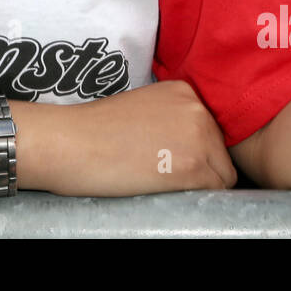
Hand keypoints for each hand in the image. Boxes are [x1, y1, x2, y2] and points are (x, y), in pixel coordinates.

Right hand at [21, 80, 236, 196]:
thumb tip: (191, 148)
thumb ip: (172, 120)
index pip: (212, 133)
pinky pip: (213, 194)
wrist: (69, 142)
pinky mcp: (192, 167)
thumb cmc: (94, 131)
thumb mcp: (143, 109)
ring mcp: (199, 136)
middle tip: (160, 173)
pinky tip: (162, 190)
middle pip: (221, 154)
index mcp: (185, 91)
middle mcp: (198, 109)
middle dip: (199, 170)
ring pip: (222, 177)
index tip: (166, 158)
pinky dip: (194, 199)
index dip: (193, 153)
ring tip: (158, 180)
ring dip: (197, 186)